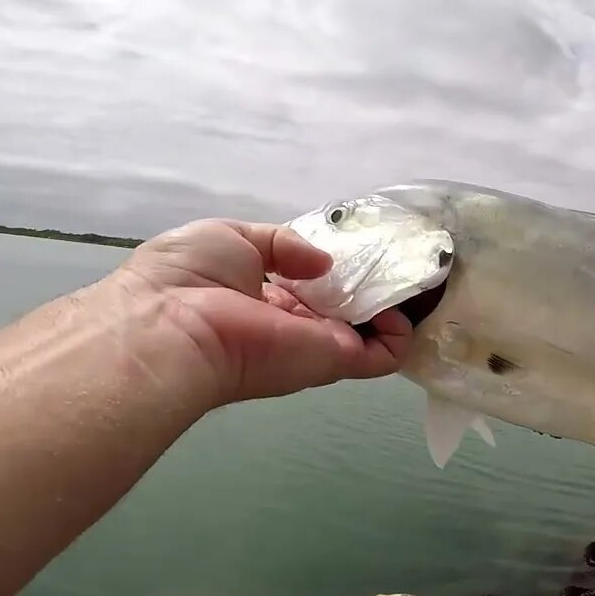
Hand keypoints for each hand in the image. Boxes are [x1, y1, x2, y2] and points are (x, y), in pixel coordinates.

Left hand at [108, 218, 412, 406]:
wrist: (174, 328)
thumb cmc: (190, 276)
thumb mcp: (231, 235)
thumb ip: (282, 243)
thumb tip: (322, 262)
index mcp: (262, 294)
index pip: (309, 284)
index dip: (336, 267)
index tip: (364, 247)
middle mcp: (292, 321)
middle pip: (342, 306)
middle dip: (372, 285)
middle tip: (403, 259)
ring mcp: (315, 343)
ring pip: (368, 330)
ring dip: (394, 308)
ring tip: (420, 276)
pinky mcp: (334, 360)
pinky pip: (380, 354)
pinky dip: (402, 335)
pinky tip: (411, 307)